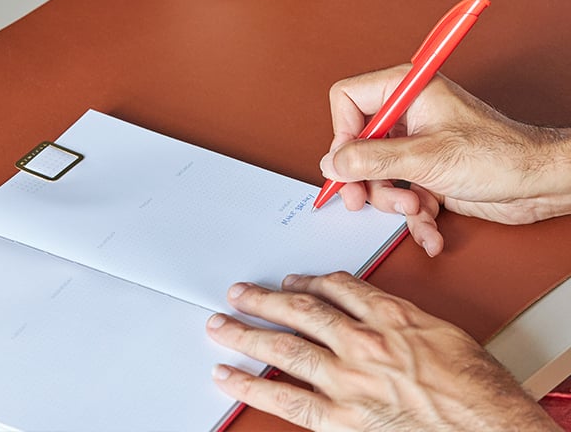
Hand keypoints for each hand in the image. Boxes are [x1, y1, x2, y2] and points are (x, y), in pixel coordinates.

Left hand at [207, 272, 560, 431]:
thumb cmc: (476, 387)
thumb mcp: (442, 332)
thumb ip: (396, 315)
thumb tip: (366, 304)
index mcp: (390, 314)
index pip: (337, 285)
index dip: (309, 281)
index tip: (292, 281)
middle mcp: (363, 341)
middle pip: (301, 310)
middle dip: (264, 299)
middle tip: (239, 292)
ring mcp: (349, 380)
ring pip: (286, 347)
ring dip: (248, 333)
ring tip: (221, 325)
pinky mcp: (342, 419)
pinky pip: (288, 399)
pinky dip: (254, 385)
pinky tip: (230, 378)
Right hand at [320, 66, 570, 255]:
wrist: (538, 183)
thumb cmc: (499, 155)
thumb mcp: (424, 158)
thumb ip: (370, 159)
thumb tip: (333, 162)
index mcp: (407, 90)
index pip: (348, 98)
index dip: (341, 133)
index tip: (346, 162)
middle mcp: (407, 114)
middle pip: (357, 142)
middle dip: (365, 177)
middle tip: (361, 199)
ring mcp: (414, 143)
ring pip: (376, 173)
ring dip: (392, 199)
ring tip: (415, 207)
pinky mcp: (424, 170)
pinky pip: (399, 191)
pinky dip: (412, 214)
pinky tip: (429, 226)